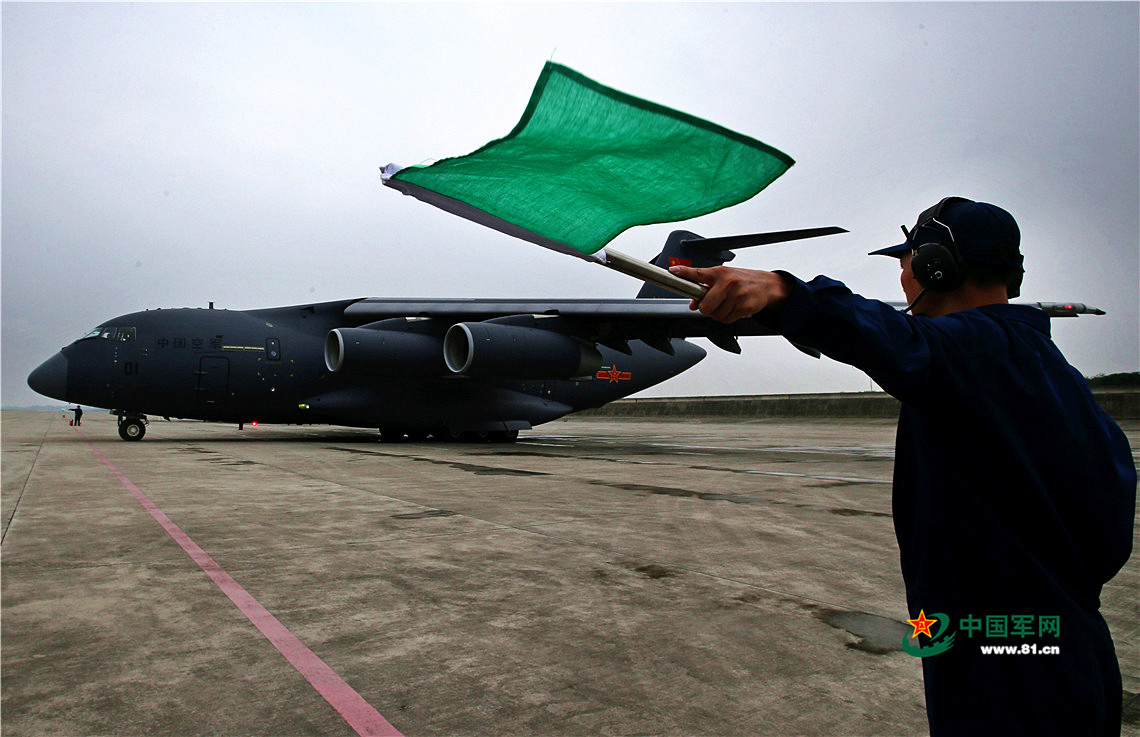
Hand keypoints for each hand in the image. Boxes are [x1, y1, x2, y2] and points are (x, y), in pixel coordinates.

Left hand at [668, 265, 789, 322]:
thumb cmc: (742, 280)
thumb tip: (693, 304)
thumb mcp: (724, 278)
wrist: (767, 285)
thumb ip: (707, 288)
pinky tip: (734, 308)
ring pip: (716, 316)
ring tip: (726, 304)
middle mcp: (728, 283)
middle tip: (713, 303)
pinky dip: (728, 317)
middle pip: (706, 306)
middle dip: (707, 308)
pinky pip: (727, 320)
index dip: (684, 272)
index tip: (673, 270)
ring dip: (718, 314)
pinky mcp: (744, 307)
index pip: (698, 273)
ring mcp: (737, 295)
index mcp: (720, 273)